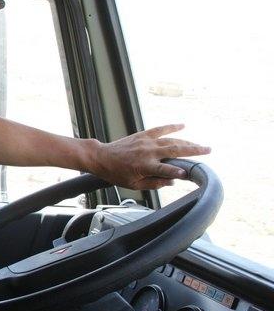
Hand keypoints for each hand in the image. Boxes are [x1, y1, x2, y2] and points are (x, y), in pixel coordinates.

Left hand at [91, 124, 210, 189]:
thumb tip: (172, 181)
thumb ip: (154, 183)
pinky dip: (171, 127)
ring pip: (171, 140)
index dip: (176, 172)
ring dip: (187, 142)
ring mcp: (146, 142)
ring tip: (200, 145)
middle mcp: (147, 153)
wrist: (102, 157)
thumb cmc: (117, 173)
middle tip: (208, 150)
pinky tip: (183, 125)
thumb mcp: (134, 184)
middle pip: (174, 150)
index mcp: (144, 166)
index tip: (187, 173)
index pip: (165, 170)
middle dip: (193, 150)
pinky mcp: (142, 135)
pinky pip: (159, 129)